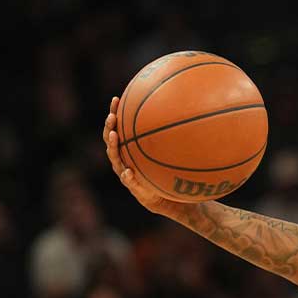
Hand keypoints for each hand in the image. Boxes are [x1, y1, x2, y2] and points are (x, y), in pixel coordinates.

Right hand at [102, 96, 176, 215]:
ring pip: (115, 158)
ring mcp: (125, 172)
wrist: (166, 198)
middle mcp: (123, 159)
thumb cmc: (167, 173)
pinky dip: (128, 176)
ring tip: (114, 135)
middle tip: (112, 116)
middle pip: (111, 140)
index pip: (118, 128)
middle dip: (109, 127)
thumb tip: (187, 116)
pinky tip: (128, 171)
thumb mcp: (170, 156)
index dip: (115, 114)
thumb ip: (172, 140)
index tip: (116, 99)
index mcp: (128, 149)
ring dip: (114, 146)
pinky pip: (128, 181)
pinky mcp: (132, 187)